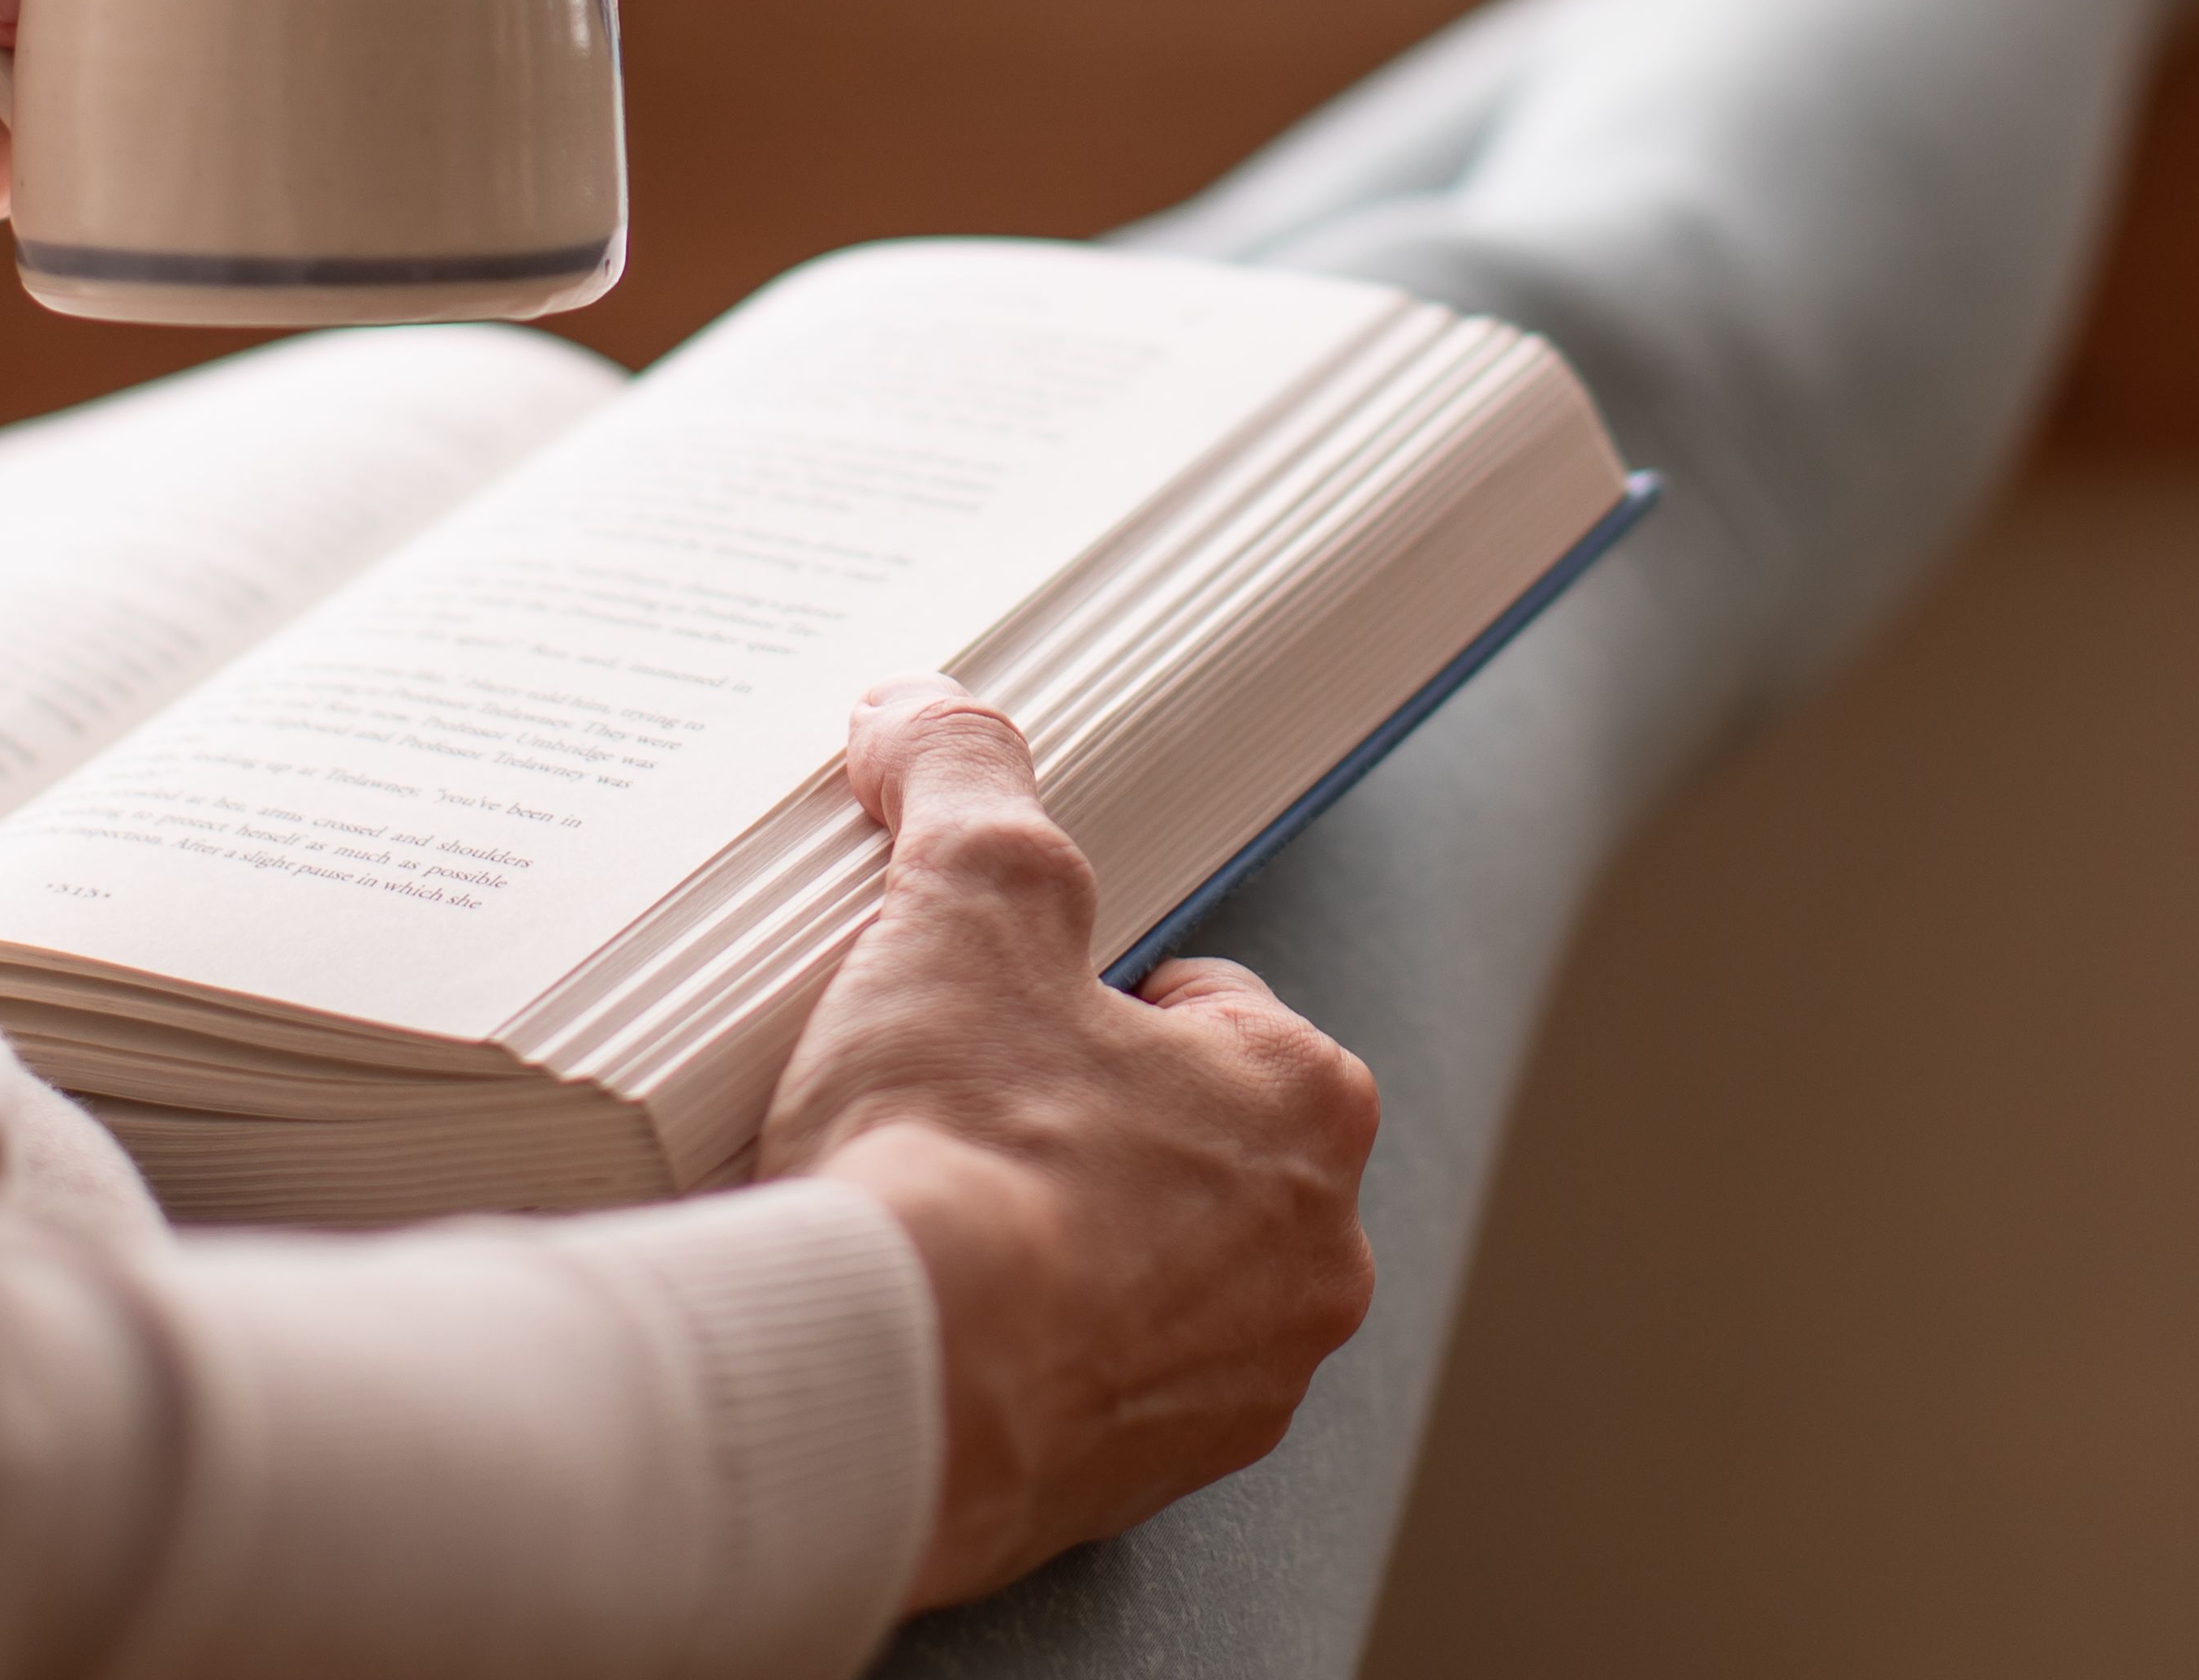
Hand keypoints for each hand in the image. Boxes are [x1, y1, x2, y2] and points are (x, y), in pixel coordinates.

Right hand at [760, 678, 1382, 1610]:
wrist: (888, 1390)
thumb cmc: (957, 1151)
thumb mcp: (963, 902)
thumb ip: (961, 781)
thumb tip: (924, 714)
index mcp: (1308, 1105)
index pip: (1210, 1006)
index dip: (1085, 994)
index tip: (1002, 1013)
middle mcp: (1310, 1257)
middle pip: (1180, 1145)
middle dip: (1080, 1124)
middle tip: (956, 1112)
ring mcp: (1233, 1386)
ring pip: (1141, 1274)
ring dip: (1056, 1246)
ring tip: (932, 1219)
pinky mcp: (1141, 1483)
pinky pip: (1085, 1390)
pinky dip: (1020, 1357)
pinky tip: (932, 1323)